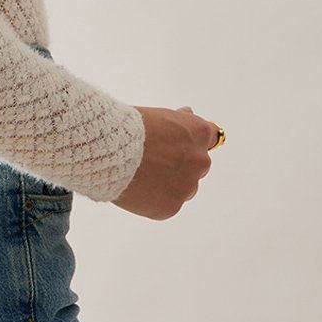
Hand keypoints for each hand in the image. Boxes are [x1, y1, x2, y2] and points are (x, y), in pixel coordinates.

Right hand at [113, 104, 222, 218]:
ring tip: (142, 175)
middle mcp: (200, 161)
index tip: (184, 143)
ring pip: (184, 188)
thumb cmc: (130, 127)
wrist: (110, 152)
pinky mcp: (171, 207)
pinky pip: (167, 204)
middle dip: (182, 163)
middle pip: (198, 165)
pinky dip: (155, 199)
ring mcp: (187, 187)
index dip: (195, 141)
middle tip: (155, 160)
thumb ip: (179, 120)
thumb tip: (188, 114)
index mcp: (199, 133)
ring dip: (171, 183)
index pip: (211, 137)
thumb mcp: (159, 115)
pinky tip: (137, 189)